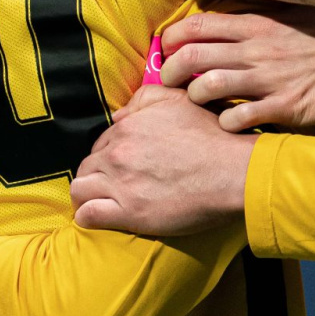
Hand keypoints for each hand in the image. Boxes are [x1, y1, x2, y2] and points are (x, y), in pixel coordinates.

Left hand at [72, 86, 253, 235]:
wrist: (234, 171)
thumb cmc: (214, 135)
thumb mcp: (180, 100)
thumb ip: (145, 98)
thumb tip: (120, 114)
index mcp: (128, 127)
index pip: (102, 142)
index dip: (111, 154)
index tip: (127, 165)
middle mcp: (119, 153)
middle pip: (87, 165)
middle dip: (99, 174)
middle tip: (119, 184)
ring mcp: (121, 183)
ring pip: (80, 189)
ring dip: (89, 194)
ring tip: (105, 201)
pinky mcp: (128, 212)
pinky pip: (87, 215)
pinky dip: (88, 216)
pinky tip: (101, 217)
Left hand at [160, 5, 314, 131]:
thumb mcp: (299, 12)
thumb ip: (265, 13)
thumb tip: (235, 11)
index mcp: (259, 22)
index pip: (197, 26)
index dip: (172, 40)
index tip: (168, 52)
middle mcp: (258, 48)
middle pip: (193, 57)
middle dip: (171, 73)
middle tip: (169, 85)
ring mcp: (272, 79)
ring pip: (209, 88)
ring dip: (194, 99)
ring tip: (198, 106)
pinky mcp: (288, 107)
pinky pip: (240, 119)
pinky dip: (226, 124)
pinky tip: (231, 125)